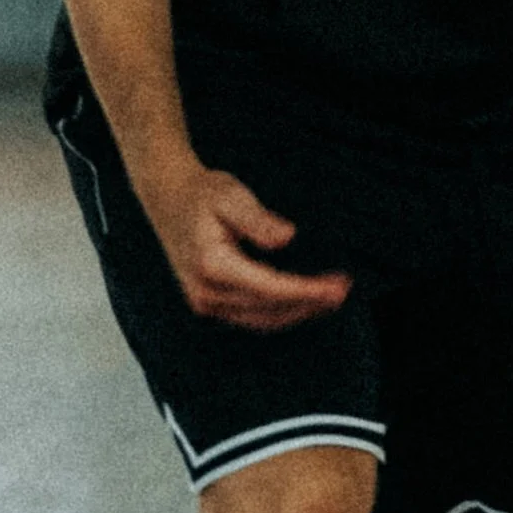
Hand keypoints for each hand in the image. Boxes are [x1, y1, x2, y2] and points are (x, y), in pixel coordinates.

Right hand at [142, 159, 353, 332]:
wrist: (168, 198)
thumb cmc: (203, 193)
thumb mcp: (231, 195)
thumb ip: (258, 219)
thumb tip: (287, 237)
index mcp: (212, 265)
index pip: (270, 288)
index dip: (307, 291)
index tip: (339, 287)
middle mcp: (205, 291)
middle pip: (270, 309)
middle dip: (310, 302)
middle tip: (344, 289)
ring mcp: (204, 301)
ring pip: (263, 319)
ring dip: (299, 311)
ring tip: (331, 296)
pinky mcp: (208, 303)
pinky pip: (252, 316)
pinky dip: (281, 311)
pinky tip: (304, 299)